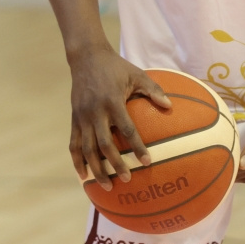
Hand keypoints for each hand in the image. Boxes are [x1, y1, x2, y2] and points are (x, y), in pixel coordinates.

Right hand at [68, 48, 170, 189]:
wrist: (86, 57)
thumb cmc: (116, 67)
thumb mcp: (137, 74)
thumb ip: (153, 90)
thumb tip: (170, 107)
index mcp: (112, 101)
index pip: (126, 129)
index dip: (137, 147)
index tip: (147, 162)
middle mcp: (95, 111)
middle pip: (104, 145)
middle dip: (115, 165)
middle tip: (127, 179)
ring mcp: (82, 117)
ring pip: (87, 149)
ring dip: (97, 169)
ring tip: (107, 185)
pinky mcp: (74, 119)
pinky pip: (74, 144)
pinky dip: (77, 161)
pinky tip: (84, 176)